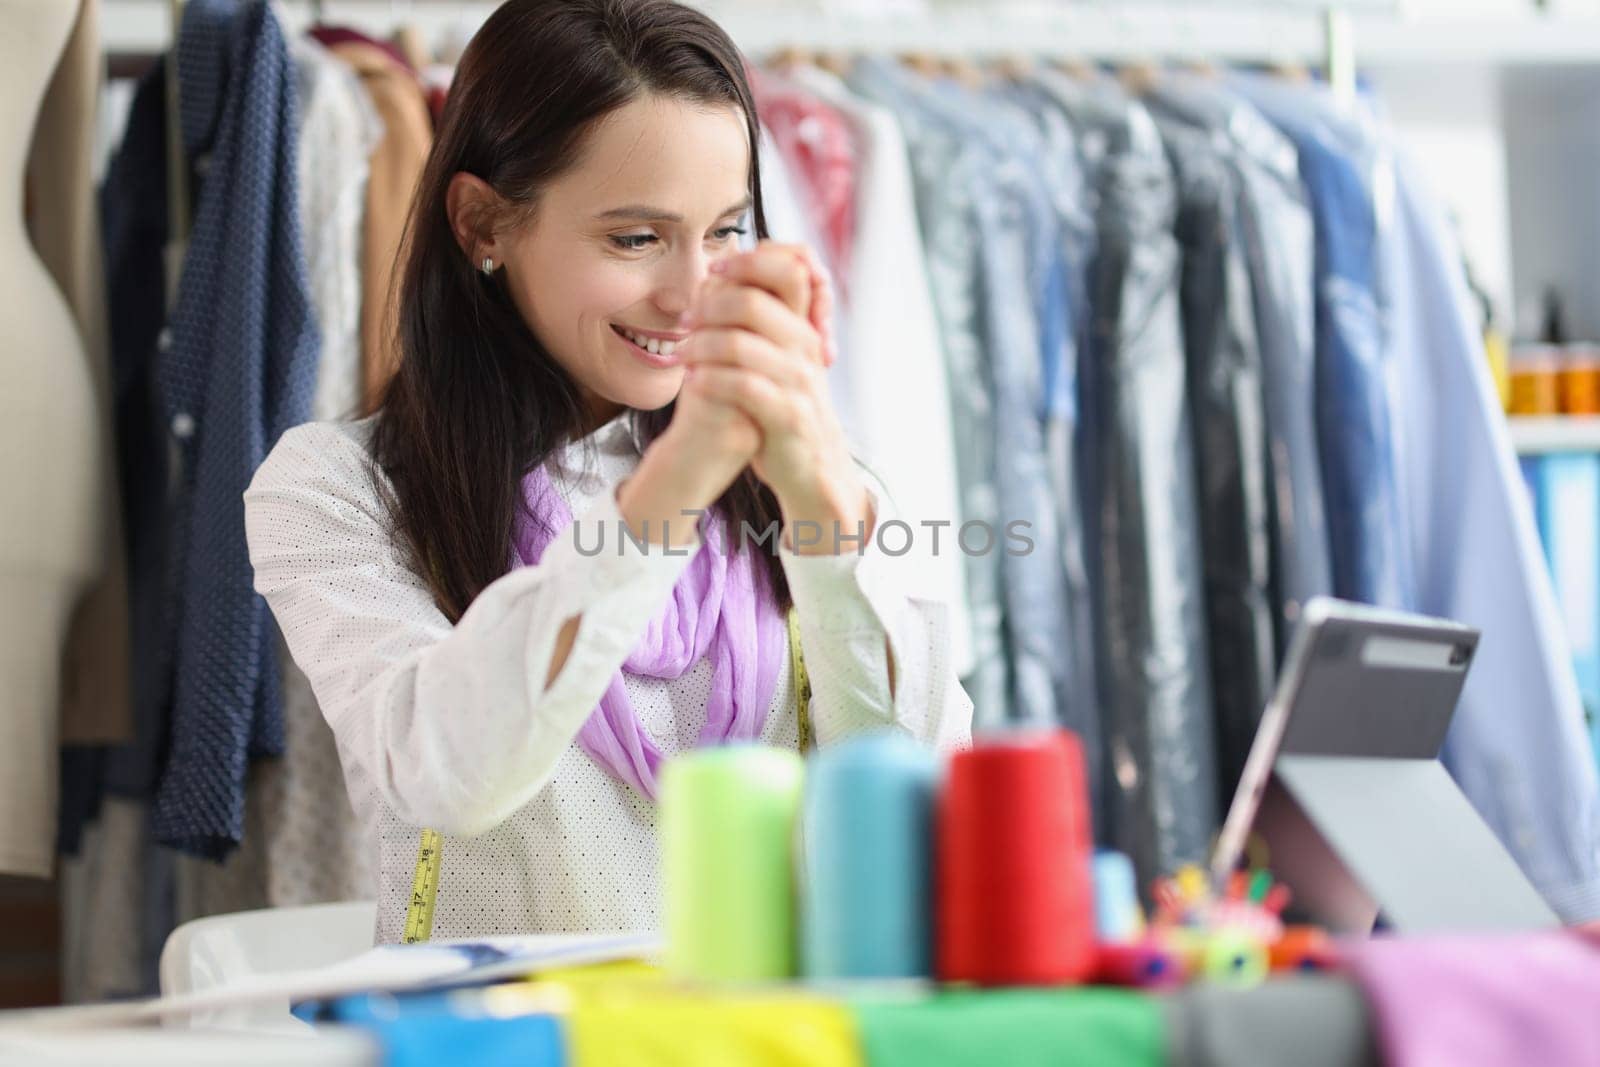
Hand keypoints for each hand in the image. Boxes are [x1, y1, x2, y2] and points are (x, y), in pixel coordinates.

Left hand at [676, 242, 864, 540]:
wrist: (809, 464)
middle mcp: (805, 347)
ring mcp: (799, 380)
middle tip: (685, 322)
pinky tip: (692, 382)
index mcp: (803, 326)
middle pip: (751, 302)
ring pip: (739, 343)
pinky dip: (710, 380)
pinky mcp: (787, 414)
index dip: (747, 262)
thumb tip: (726, 266)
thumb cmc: (782, 404)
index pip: (788, 269)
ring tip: (681, 355)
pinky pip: (742, 386)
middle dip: (708, 307)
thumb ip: (759, 315)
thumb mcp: (779, 355)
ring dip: (699, 346)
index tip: (711, 273)